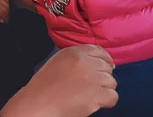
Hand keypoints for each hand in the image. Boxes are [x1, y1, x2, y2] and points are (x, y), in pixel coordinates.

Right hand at [1, 45, 117, 116]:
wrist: (39, 103)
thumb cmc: (44, 86)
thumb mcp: (58, 62)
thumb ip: (76, 59)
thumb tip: (100, 63)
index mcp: (73, 52)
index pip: (98, 50)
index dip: (105, 59)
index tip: (106, 67)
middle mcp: (84, 62)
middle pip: (107, 67)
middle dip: (102, 77)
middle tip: (89, 87)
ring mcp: (92, 77)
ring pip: (111, 82)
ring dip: (103, 90)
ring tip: (88, 95)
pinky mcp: (97, 94)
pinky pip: (113, 96)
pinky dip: (106, 102)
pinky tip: (92, 103)